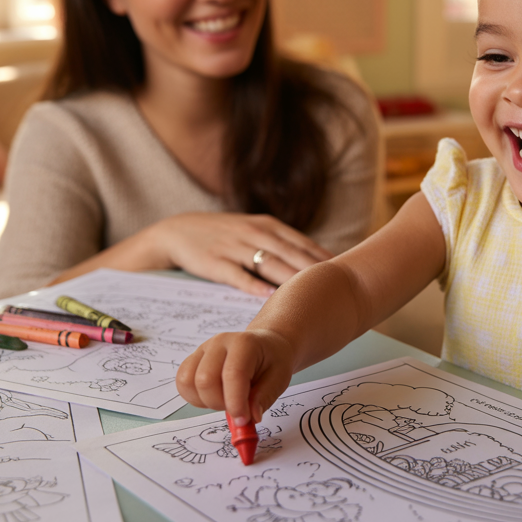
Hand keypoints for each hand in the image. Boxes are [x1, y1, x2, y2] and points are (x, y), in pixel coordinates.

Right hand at [90, 212, 332, 297]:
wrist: (177, 231)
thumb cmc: (223, 235)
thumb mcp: (253, 231)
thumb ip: (281, 245)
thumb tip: (316, 262)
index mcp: (267, 225)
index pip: (301, 242)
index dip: (323, 257)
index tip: (345, 273)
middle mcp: (254, 233)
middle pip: (290, 253)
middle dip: (314, 269)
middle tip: (336, 286)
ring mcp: (234, 247)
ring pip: (268, 263)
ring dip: (290, 278)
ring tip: (310, 293)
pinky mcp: (215, 262)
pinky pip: (238, 275)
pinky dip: (254, 285)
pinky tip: (269, 296)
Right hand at [176, 329, 294, 425]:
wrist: (265, 345)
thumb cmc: (272, 361)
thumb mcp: (279, 378)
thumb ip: (264, 398)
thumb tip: (250, 418)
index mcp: (244, 343)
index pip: (233, 374)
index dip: (235, 402)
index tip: (243, 421)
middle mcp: (219, 343)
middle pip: (205, 380)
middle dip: (220, 403)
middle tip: (237, 407)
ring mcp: (203, 349)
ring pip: (188, 382)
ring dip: (205, 401)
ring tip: (225, 399)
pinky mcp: (193, 359)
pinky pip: (182, 383)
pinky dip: (194, 398)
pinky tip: (213, 396)